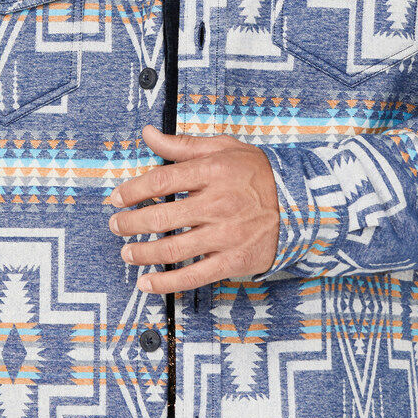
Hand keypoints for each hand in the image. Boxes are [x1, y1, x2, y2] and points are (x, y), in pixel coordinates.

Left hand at [104, 125, 279, 293]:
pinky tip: (146, 283)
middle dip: (131, 223)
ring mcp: (226, 235)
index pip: (161, 181)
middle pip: (162, 217)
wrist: (301, 205)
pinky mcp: (234, 260)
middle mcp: (219, 203)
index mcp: (214, 171)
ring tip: (126, 252)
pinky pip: (193, 276)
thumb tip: (148, 134)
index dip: (132, 191)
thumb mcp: (224, 149)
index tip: (116, 198)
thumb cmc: (257, 175)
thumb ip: (183, 145)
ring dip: (142, 253)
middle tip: (116, 225)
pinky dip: (166, 282)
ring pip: (173, 249)